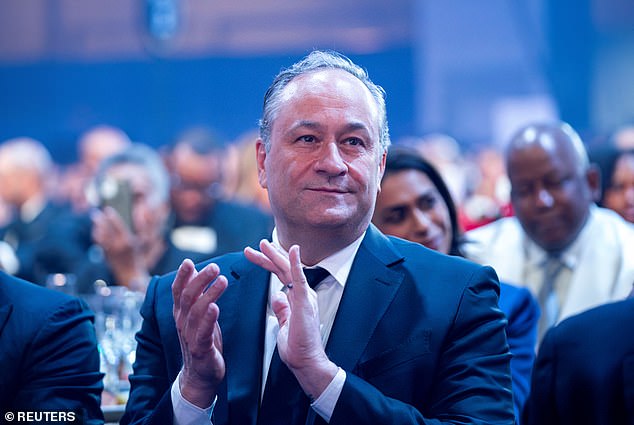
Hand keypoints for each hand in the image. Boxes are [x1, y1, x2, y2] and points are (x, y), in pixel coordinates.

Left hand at [92, 207, 146, 290]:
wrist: (130, 274)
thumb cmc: (136, 256)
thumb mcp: (138, 243)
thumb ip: (130, 233)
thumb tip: (124, 219)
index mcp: (128, 241)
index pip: (118, 225)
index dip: (112, 217)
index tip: (108, 209)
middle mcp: (118, 245)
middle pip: (106, 229)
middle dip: (100, 220)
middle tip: (95, 213)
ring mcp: (110, 250)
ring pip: (100, 235)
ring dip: (97, 227)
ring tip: (95, 219)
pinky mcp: (105, 254)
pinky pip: (99, 242)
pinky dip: (96, 235)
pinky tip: (96, 230)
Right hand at [172, 259, 227, 407]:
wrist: (200, 375)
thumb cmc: (201, 340)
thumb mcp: (198, 314)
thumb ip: (196, 293)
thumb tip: (195, 268)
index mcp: (181, 313)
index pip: (178, 291)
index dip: (182, 276)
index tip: (188, 261)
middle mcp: (182, 322)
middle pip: (187, 297)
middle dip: (199, 280)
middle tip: (214, 267)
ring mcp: (190, 336)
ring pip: (196, 311)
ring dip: (209, 294)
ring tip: (222, 280)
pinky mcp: (200, 349)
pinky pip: (203, 332)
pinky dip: (208, 319)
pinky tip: (216, 308)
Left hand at [244, 241, 337, 398]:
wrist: (307, 361)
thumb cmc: (298, 347)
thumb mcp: (284, 324)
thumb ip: (282, 309)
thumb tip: (277, 296)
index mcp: (298, 299)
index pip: (282, 276)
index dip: (270, 263)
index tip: (257, 254)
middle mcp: (303, 294)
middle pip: (284, 269)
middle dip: (270, 256)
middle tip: (257, 244)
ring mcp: (305, 297)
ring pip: (289, 270)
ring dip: (276, 255)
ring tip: (264, 244)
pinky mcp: (305, 302)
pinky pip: (300, 278)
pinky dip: (295, 263)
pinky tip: (293, 250)